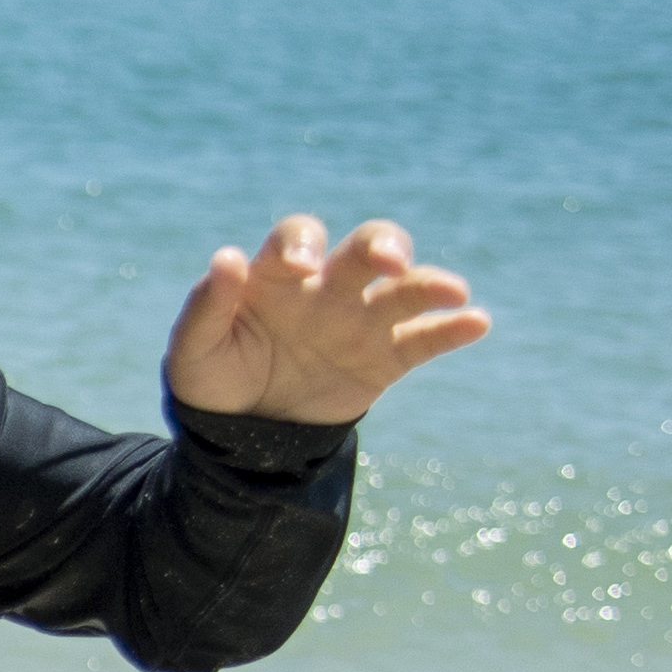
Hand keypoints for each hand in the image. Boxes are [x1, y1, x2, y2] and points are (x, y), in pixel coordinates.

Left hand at [165, 213, 488, 424]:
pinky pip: (424, 339)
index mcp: (277, 276)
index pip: (297, 238)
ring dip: (429, 283)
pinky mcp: (385, 358)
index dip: (301, 244)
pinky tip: (476, 323)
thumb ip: (206, 306)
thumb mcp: (194, 350)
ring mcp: (360, 320)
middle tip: (387, 261)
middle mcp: (326, 288)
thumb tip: (227, 258)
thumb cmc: (213, 378)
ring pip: (403, 288)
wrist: (241, 432)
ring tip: (453, 290)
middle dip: (382, 244)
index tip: (300, 267)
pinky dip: (452, 329)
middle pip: (364, 248)